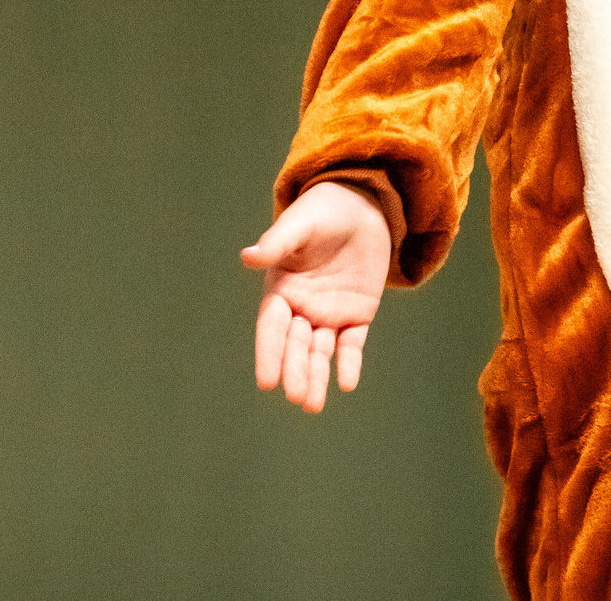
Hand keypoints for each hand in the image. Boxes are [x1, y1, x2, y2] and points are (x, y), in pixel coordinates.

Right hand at [240, 181, 390, 411]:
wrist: (361, 206)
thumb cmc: (322, 211)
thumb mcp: (300, 223)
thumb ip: (278, 242)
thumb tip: (248, 257)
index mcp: (280, 290)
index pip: (272, 327)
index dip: (269, 353)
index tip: (266, 381)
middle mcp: (301, 308)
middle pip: (296, 345)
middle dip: (294, 370)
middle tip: (296, 397)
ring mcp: (329, 314)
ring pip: (320, 352)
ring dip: (316, 376)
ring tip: (313, 404)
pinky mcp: (357, 314)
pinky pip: (351, 344)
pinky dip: (349, 363)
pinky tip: (347, 382)